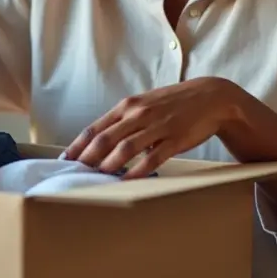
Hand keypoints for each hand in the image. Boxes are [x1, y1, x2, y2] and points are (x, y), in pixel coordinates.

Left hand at [63, 77, 239, 179]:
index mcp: (128, 106)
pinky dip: (136, 171)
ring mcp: (156, 126)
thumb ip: (124, 120)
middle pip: (105, 139)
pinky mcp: (174, 139)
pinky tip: (126, 180)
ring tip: (96, 178)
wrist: (210, 97)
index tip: (65, 159)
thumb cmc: (173, 102)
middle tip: (75, 174)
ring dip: (108, 165)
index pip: (95, 127)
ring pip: (124, 148)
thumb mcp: (144, 103)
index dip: (78, 145)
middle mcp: (138, 114)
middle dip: (87, 158)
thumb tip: (102, 140)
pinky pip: (151, 158)